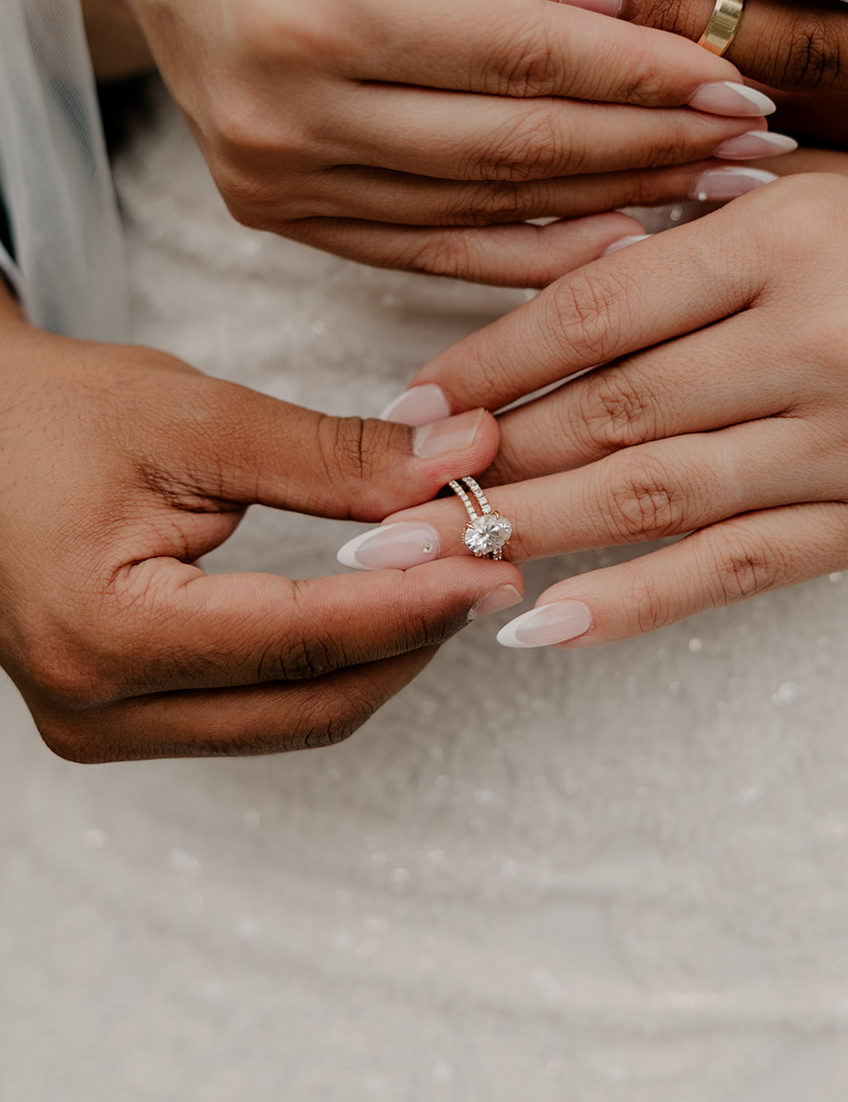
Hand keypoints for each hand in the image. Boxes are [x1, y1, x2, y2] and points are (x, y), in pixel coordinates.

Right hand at [0, 290, 519, 758]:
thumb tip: (459, 462)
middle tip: (488, 570)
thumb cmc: (57, 415)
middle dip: (410, 640)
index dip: (412, 603)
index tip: (495, 563)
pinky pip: (257, 712)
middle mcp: (97, 708)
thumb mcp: (196, 417)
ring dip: (378, 656)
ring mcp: (106, 726)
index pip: (300, 638)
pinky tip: (378, 606)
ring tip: (446, 580)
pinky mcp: (124, 717)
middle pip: (307, 703)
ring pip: (291, 720)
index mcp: (103, 634)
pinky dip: (329, 663)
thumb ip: (332, 454)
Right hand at [68, 0, 760, 287]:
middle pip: (516, 150)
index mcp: (320, 9)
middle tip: (755, 152)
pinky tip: (615, 243)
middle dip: (649, 150)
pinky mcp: (277, 210)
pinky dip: (525, 251)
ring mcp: (276, 177)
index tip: (747, 89)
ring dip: (606, 205)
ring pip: (481, 212)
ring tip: (709, 192)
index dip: (648, 78)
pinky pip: (427, 250)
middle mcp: (290, 114)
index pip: (529, 60)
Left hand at [364, 148, 847, 644]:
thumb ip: (677, 216)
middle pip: (615, 414)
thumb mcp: (806, 184)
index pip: (600, 310)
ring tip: (430, 565)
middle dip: (486, 466)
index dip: (491, 364)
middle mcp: (821, 340)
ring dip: (530, 537)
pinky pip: (738, 573)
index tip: (416, 407)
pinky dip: (633, 605)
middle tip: (383, 508)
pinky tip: (541, 625)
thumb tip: (538, 273)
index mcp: (788, 236)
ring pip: (660, 500)